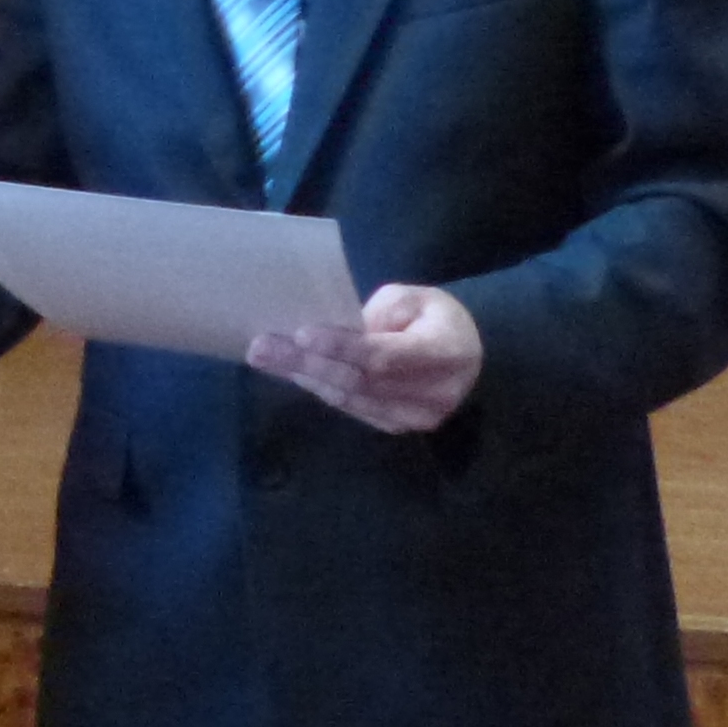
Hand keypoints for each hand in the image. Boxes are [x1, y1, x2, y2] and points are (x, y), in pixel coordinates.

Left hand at [248, 282, 481, 433]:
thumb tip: (331, 333)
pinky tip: (291, 370)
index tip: (301, 333)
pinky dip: (318, 387)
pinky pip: (350, 407)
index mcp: (446, 353)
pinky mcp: (396, 427)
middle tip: (260, 347)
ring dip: (303, 376)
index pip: (385, 355)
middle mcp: (434, 393)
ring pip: (349, 397)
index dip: (341, 347)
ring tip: (264, 356)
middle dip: (305, 362)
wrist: (467, 357)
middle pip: (359, 381)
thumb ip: (378, 315)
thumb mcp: (416, 299)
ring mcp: (415, 417)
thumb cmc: (436, 319)